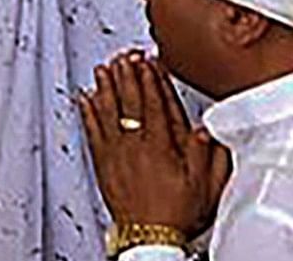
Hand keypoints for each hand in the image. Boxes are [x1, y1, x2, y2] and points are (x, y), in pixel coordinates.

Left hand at [80, 51, 230, 236]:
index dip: (152, 79)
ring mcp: (116, 152)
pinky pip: (92, 130)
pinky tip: (86, 98)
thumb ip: (207, 154)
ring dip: (107, 86)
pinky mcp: (102, 162)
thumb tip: (205, 129)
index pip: (156, 103)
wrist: (149, 238)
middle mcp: (136, 144)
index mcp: (161, 145)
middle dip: (129, 74)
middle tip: (126, 55)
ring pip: (109, 110)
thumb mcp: (205, 186)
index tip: (150, 61)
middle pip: (131, 101)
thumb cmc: (176, 214)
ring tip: (105, 67)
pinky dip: (88, 112)